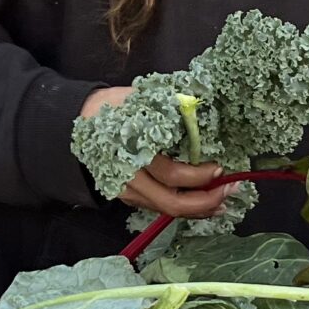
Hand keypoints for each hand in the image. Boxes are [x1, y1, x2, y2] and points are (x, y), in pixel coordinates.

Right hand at [81, 85, 234, 220]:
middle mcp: (130, 179)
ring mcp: (127, 192)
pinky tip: (201, 201)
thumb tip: (203, 103)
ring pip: (166, 210)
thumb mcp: (140, 98)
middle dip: (205, 201)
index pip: (172, 175)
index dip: (199, 176)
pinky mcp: (128, 197)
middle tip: (230, 190)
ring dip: (198, 209)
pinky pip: (160, 207)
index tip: (220, 167)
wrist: (78, 121)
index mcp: (134, 153)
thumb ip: (171, 104)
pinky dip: (183, 206)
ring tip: (222, 201)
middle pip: (172, 203)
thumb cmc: (113, 106)